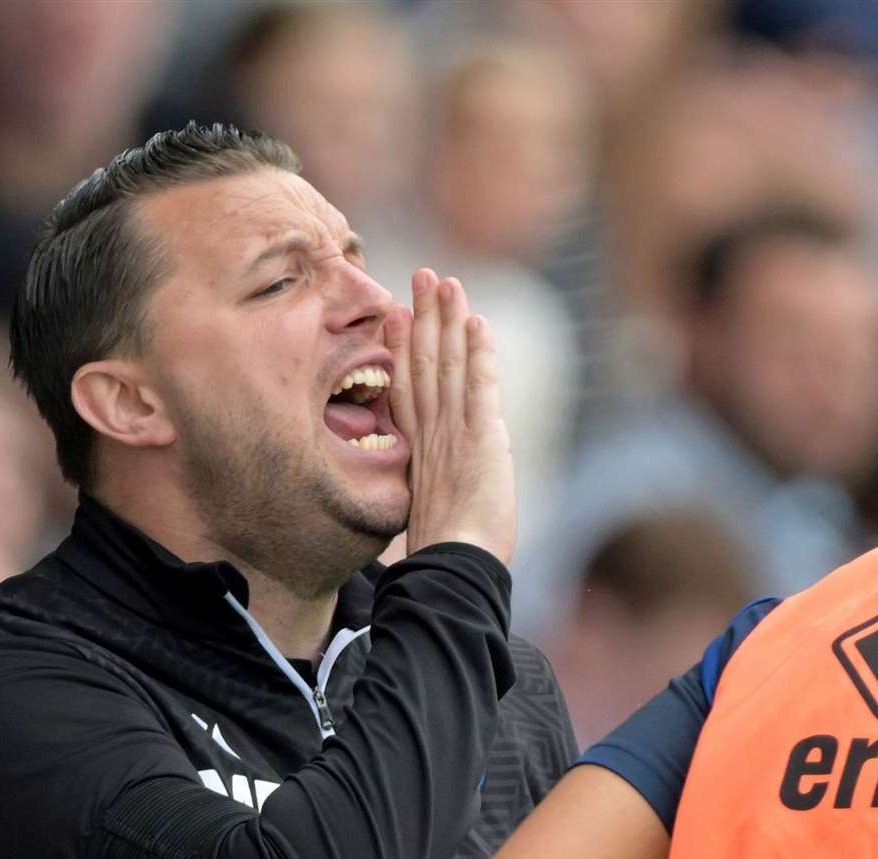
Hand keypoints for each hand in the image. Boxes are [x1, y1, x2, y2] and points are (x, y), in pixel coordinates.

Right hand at [386, 270, 515, 562]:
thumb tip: (425, 477)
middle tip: (420, 275)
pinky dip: (478, 352)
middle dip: (423, 316)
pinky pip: (479, 385)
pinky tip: (477, 322)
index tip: (396, 315)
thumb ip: (428, 481)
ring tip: (445, 282)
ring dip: (448, 321)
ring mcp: (454, 432)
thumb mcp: (429, 510)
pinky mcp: (480, 437)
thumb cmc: (443, 551)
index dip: (402, 347)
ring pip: (449, 364)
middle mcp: (432, 432)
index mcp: (417, 448)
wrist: (452, 565)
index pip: (408, 386)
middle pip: (424, 362)